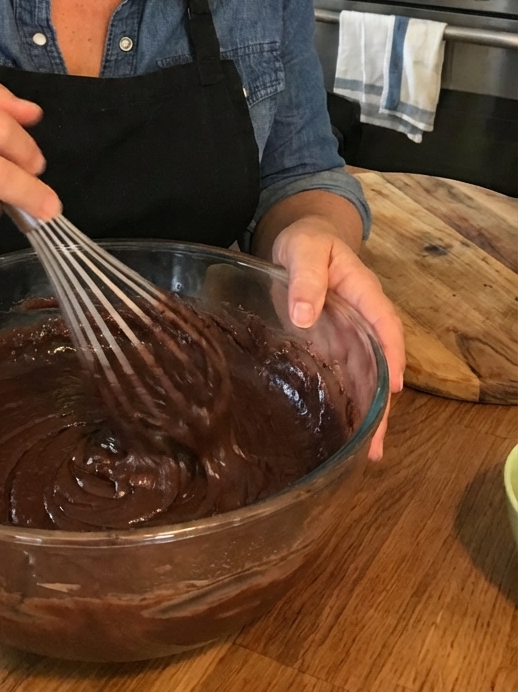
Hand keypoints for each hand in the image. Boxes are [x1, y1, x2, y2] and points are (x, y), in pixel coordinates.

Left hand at [271, 215, 404, 461]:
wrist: (298, 239)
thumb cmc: (306, 241)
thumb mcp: (304, 250)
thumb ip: (305, 279)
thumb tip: (304, 317)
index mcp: (364, 294)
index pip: (386, 328)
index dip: (391, 359)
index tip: (392, 391)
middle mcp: (362, 320)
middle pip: (379, 364)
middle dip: (381, 404)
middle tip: (376, 445)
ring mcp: (347, 335)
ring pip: (363, 376)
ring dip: (366, 411)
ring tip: (366, 452)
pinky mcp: (328, 345)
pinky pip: (341, 375)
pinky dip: (344, 402)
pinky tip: (338, 430)